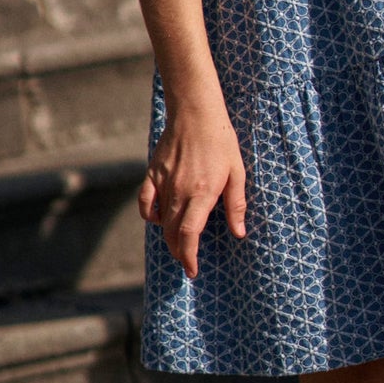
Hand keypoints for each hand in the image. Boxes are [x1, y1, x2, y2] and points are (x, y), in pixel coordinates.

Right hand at [138, 92, 246, 278]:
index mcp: (201, 194)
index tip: (192, 270)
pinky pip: (145, 202)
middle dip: (180, 252)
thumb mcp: (237, 173)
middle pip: (173, 233)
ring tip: (178, 245)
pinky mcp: (152, 173)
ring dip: (168, 238)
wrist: (196, 113)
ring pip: (160, 221)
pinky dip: (150, 216)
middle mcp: (179, 192)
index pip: (189, 235)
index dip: (189, 256)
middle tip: (188, 261)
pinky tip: (159, 219)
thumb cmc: (221, 141)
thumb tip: (239, 232)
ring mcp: (163, 183)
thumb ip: (236, 205)